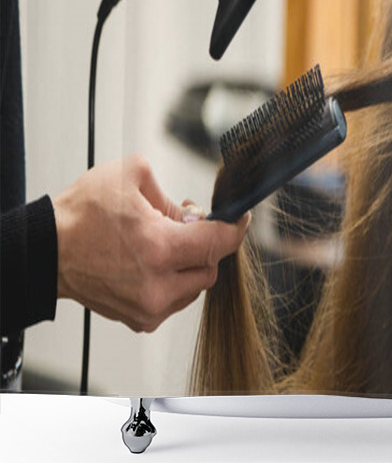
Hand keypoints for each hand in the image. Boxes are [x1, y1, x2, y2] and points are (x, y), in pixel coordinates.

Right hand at [52, 155, 250, 332]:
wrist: (46, 251)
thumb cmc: (82, 214)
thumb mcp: (131, 178)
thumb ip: (174, 196)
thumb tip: (197, 215)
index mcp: (160, 249)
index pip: (219, 243)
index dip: (236, 228)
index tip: (240, 218)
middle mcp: (157, 285)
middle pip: (211, 267)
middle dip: (206, 244)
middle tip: (188, 224)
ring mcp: (147, 307)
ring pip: (196, 286)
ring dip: (191, 264)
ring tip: (164, 242)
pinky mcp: (138, 319)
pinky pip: (175, 300)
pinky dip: (174, 281)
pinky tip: (153, 262)